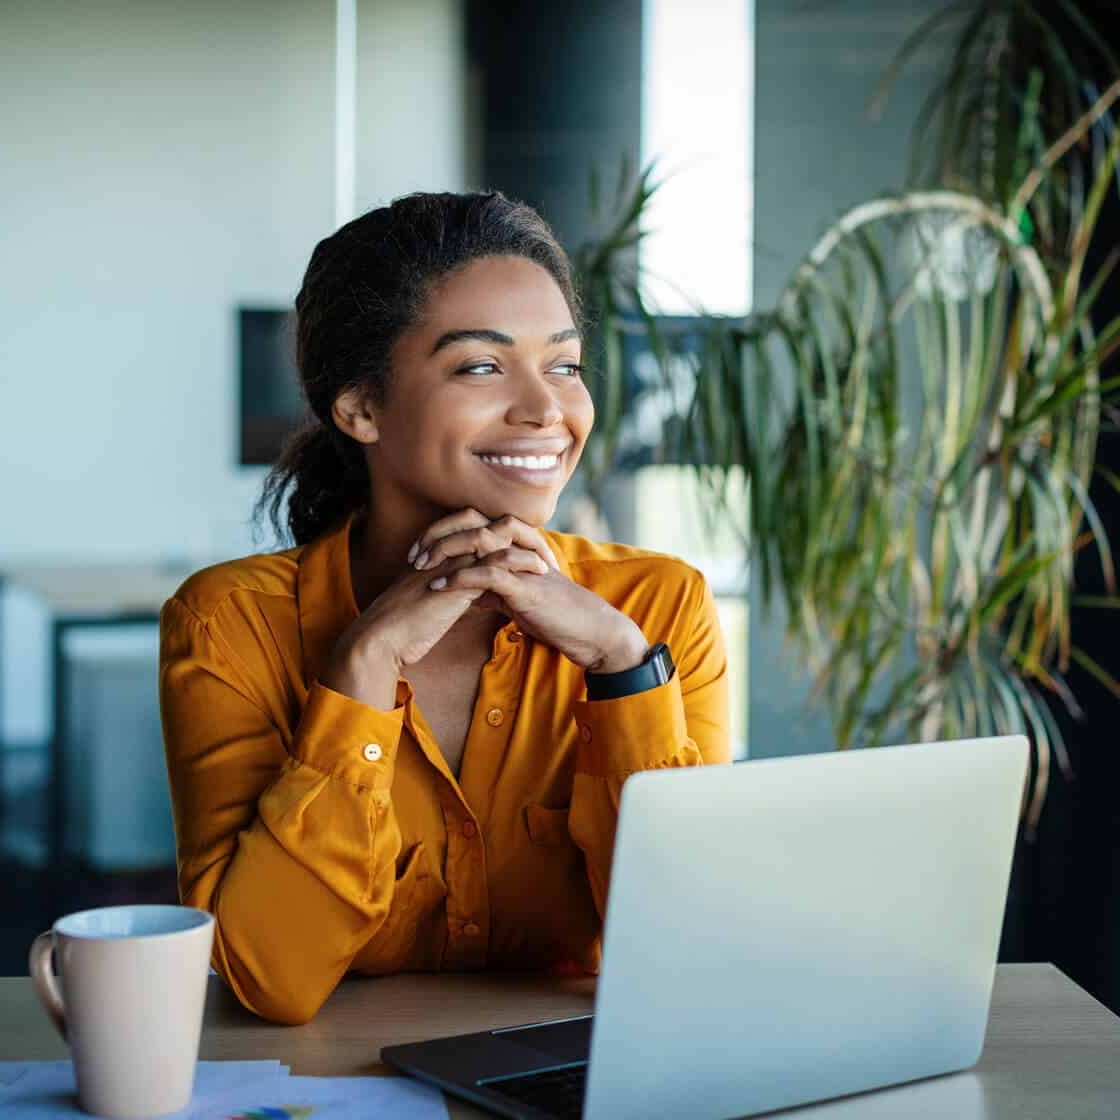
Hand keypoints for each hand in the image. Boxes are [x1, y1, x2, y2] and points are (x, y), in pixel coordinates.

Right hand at [321, 543, 544, 709]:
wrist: (380, 639)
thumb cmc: (400, 629)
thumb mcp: (429, 606)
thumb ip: (448, 595)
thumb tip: (469, 598)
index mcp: (436, 556)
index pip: (473, 533)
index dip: (499, 540)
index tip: (524, 553)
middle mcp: (444, 553)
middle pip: (486, 527)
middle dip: (516, 535)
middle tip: (541, 548)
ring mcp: (451, 563)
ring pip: (494, 539)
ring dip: (524, 547)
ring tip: (546, 559)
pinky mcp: (458, 580)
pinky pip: (496, 563)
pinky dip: (520, 564)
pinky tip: (539, 571)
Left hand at [413, 511, 647, 673]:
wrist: (587, 630)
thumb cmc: (554, 614)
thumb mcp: (517, 599)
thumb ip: (494, 591)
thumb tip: (469, 597)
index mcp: (515, 546)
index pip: (473, 523)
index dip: (443, 531)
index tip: (418, 551)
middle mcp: (519, 546)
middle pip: (471, 521)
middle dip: (438, 533)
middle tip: (413, 554)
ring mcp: (523, 563)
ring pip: (478, 540)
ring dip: (445, 551)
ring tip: (421, 566)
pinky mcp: (527, 585)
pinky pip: (489, 573)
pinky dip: (461, 578)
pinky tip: (441, 587)